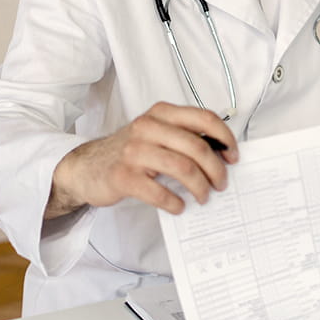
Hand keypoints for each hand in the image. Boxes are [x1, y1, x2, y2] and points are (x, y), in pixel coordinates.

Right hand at [46, 102, 237, 218]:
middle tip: (221, 184)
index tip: (233, 156)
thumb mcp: (156, 133)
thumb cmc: (130, 151)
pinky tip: (178, 206)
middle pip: (197, 147)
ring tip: (203, 197)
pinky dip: (175, 202)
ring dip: (200, 187)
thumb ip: (184, 136)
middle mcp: (148, 127)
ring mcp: (134, 151)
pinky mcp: (123, 176)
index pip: (204, 118)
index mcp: (161, 113)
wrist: (86, 167)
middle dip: (216, 170)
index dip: (225, 137)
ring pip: (183, 169)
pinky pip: (159, 192)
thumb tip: (222, 153)